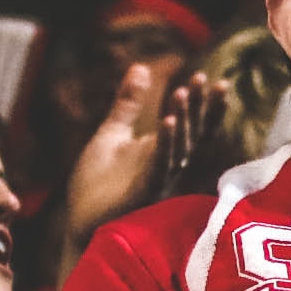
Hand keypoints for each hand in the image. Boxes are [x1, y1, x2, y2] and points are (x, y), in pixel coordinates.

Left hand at [60, 61, 222, 272]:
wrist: (81, 223)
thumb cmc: (98, 184)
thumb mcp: (113, 133)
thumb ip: (128, 103)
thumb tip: (141, 66)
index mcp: (164, 152)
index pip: (192, 125)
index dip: (203, 104)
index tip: (209, 77)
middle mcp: (168, 166)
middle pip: (193, 134)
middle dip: (201, 108)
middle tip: (206, 80)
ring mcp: (157, 180)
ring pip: (178, 148)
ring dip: (182, 120)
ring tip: (182, 92)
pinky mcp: (143, 191)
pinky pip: (158, 165)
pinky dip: (164, 144)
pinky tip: (166, 122)